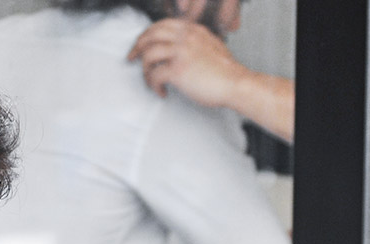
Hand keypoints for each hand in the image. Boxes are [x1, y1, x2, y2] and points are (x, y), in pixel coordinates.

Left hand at [127, 19, 246, 106]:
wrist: (236, 83)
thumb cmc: (226, 72)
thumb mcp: (211, 46)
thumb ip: (195, 42)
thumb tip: (178, 49)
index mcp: (192, 30)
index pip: (162, 25)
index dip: (147, 34)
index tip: (141, 45)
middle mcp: (185, 37)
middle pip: (150, 35)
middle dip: (137, 47)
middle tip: (132, 58)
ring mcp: (181, 52)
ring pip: (148, 55)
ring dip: (145, 70)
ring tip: (150, 81)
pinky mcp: (178, 70)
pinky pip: (155, 75)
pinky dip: (154, 86)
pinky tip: (162, 92)